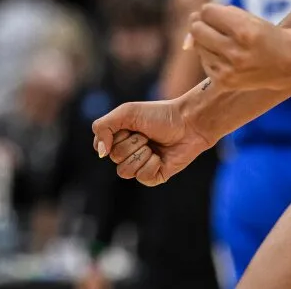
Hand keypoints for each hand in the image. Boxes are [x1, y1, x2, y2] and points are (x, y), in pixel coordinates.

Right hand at [91, 99, 212, 186]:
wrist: (189, 122)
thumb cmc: (159, 114)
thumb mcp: (126, 112)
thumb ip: (103, 127)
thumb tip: (100, 153)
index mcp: (120, 137)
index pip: (102, 147)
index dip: (114, 138)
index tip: (129, 127)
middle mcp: (129, 152)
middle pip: (114, 158)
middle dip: (132, 143)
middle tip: (146, 134)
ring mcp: (142, 165)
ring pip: (125, 171)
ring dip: (141, 155)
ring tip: (153, 145)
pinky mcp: (155, 176)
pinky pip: (143, 178)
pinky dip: (152, 165)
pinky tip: (161, 157)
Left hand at [186, 3, 290, 90]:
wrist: (288, 64)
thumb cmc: (264, 35)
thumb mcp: (247, 18)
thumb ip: (218, 15)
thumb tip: (189, 27)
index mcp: (244, 31)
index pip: (207, 12)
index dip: (212, 11)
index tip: (222, 16)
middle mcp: (236, 52)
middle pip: (197, 29)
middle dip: (203, 24)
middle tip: (218, 28)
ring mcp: (229, 70)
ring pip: (197, 45)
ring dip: (207, 41)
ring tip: (227, 43)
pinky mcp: (224, 82)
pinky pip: (204, 61)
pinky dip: (211, 56)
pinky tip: (228, 57)